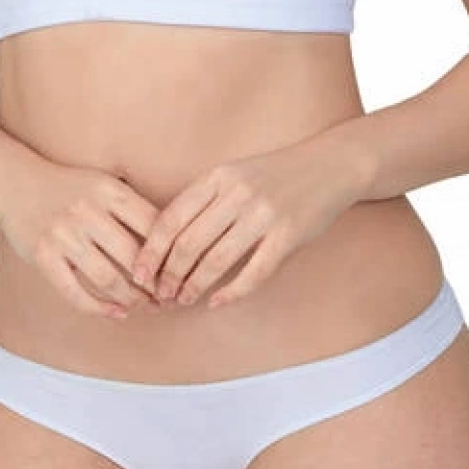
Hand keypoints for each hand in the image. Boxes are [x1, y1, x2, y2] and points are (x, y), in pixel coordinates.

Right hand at [0, 162, 165, 320]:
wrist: (14, 182)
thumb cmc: (68, 187)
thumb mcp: (103, 184)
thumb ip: (132, 207)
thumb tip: (172, 243)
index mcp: (109, 191)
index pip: (153, 227)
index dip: (171, 255)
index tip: (181, 272)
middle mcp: (87, 211)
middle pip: (134, 258)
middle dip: (156, 285)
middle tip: (168, 298)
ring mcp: (63, 234)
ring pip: (108, 279)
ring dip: (132, 300)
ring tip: (146, 307)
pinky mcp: (43, 256)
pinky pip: (75, 292)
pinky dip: (100, 308)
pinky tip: (116, 312)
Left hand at [130, 141, 363, 309]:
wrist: (329, 165)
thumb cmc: (275, 174)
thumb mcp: (234, 173)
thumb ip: (204, 198)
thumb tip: (164, 237)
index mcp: (218, 177)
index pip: (172, 218)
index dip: (151, 250)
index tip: (139, 273)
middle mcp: (238, 193)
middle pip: (189, 243)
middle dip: (168, 274)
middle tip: (159, 295)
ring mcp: (263, 214)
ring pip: (217, 260)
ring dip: (195, 286)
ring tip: (182, 300)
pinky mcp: (288, 235)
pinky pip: (254, 272)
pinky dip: (232, 292)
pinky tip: (218, 303)